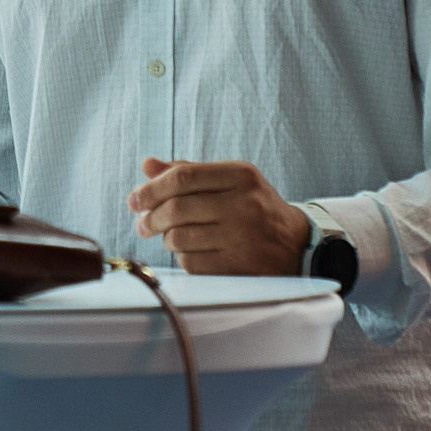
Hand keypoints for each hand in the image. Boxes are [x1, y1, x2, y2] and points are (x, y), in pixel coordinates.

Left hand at [126, 158, 308, 275]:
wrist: (296, 244)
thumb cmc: (254, 207)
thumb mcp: (230, 181)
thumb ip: (189, 172)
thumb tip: (147, 165)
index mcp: (241, 175)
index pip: (183, 177)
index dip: (151, 188)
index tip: (135, 199)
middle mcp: (244, 204)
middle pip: (177, 208)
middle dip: (150, 217)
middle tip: (141, 223)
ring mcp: (242, 237)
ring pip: (179, 237)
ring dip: (164, 238)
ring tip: (164, 235)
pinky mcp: (239, 265)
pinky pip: (192, 262)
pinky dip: (182, 257)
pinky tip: (187, 251)